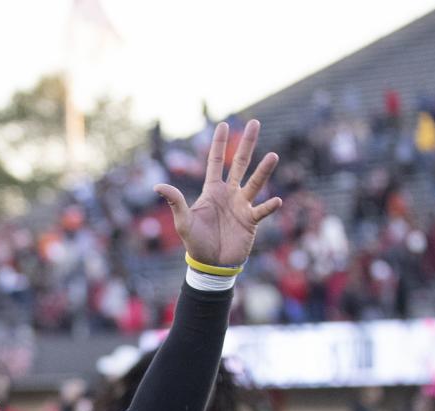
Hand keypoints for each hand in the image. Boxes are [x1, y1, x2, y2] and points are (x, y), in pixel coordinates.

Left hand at [156, 119, 281, 267]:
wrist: (211, 264)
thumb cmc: (195, 243)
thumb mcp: (183, 222)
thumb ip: (175, 202)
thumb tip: (157, 186)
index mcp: (212, 191)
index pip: (215, 162)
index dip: (218, 144)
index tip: (222, 124)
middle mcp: (229, 194)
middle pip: (240, 164)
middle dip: (247, 144)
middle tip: (255, 123)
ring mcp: (242, 206)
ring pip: (255, 183)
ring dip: (264, 171)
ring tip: (273, 156)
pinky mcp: (251, 221)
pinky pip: (262, 211)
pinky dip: (269, 206)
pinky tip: (276, 200)